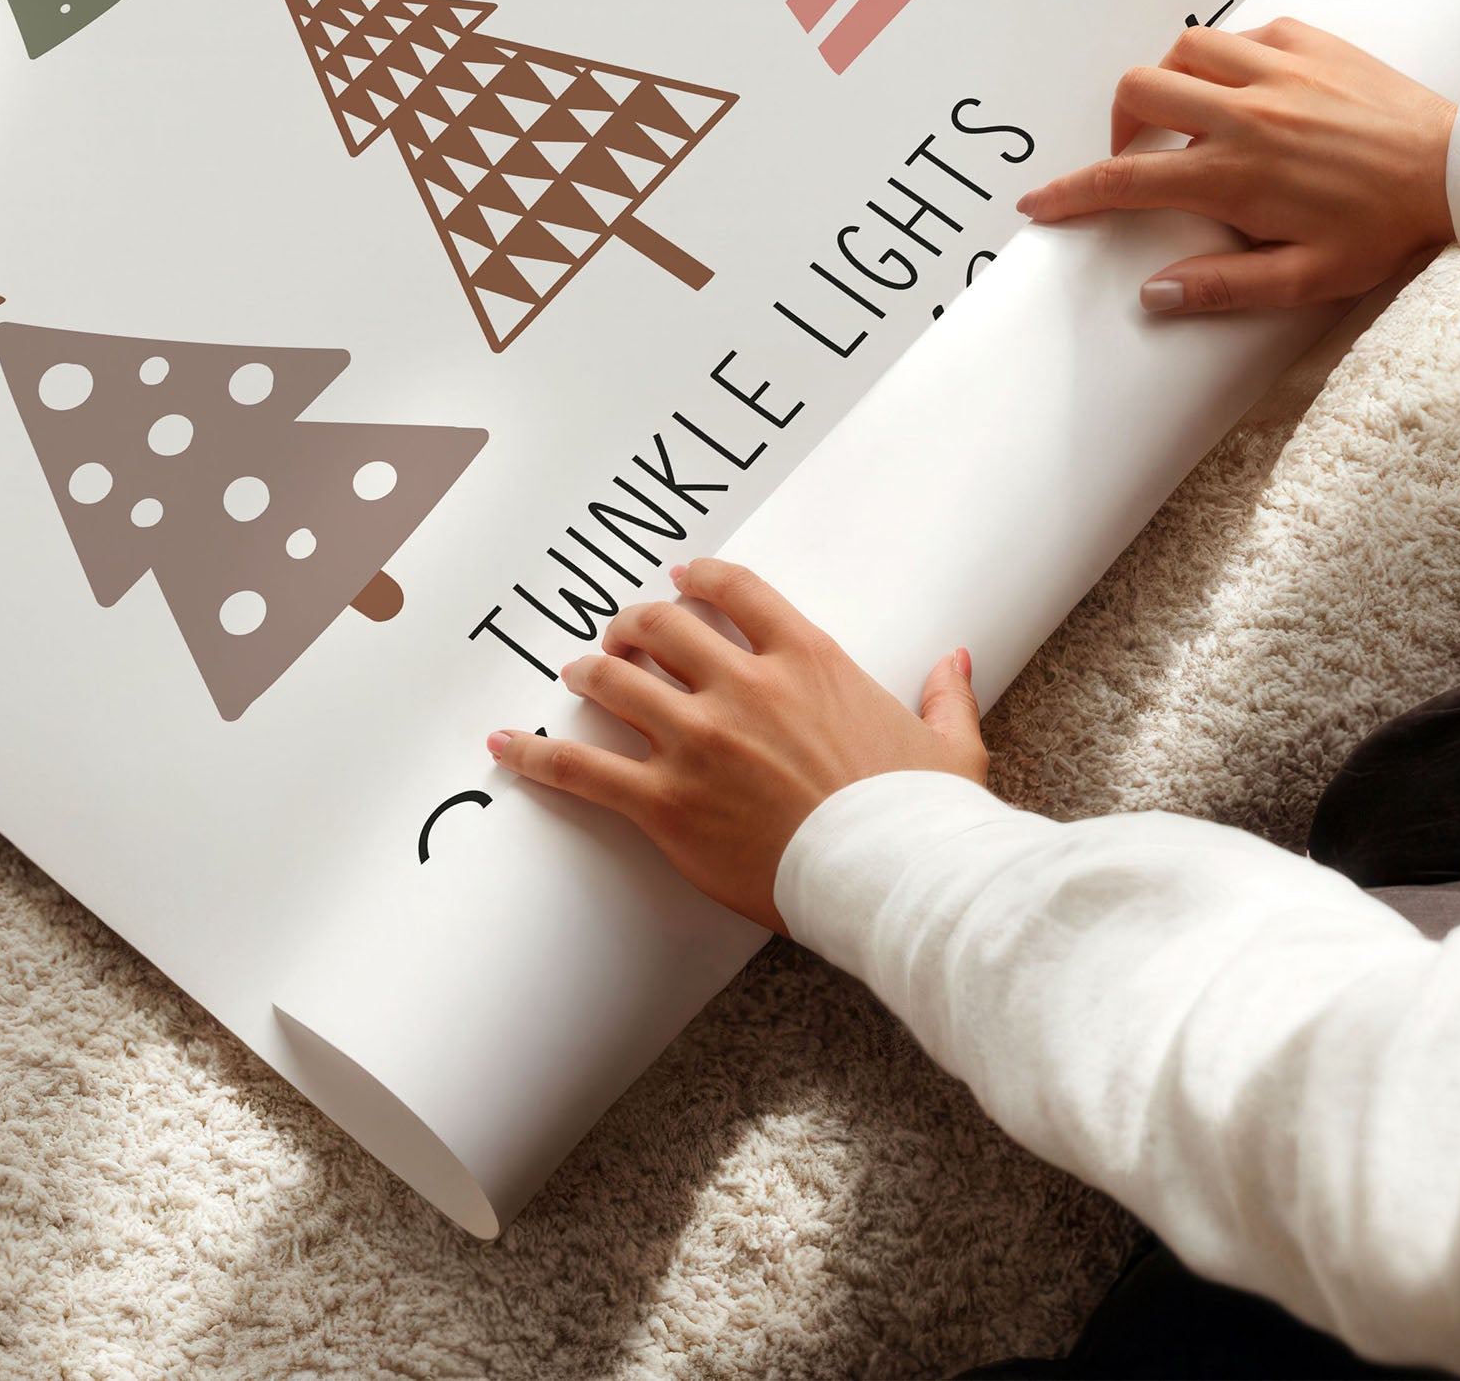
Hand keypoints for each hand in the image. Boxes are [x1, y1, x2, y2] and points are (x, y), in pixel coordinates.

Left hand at [486, 558, 987, 931]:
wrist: (899, 881)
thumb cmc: (925, 818)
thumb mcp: (949, 745)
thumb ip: (944, 694)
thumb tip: (956, 659)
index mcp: (808, 660)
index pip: (734, 591)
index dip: (697, 579)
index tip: (677, 578)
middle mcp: (744, 686)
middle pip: (661, 627)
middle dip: (632, 625)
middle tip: (619, 634)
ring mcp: (699, 741)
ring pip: (616, 682)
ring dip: (589, 673)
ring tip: (576, 674)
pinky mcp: (668, 802)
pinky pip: (583, 771)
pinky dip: (536, 756)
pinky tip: (503, 745)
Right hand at [1015, 17, 1455, 314]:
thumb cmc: (1387, 229)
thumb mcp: (1309, 278)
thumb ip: (1225, 287)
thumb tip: (1153, 293)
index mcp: (1235, 174)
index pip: (1125, 181)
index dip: (1069, 193)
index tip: (1037, 203)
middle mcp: (1244, 113)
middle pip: (1138, 92)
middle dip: (1119, 124)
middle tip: (1138, 154)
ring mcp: (1277, 70)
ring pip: (1182, 49)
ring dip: (1169, 80)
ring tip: (1186, 113)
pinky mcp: (1309, 42)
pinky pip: (1243, 34)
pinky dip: (1228, 57)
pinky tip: (1246, 87)